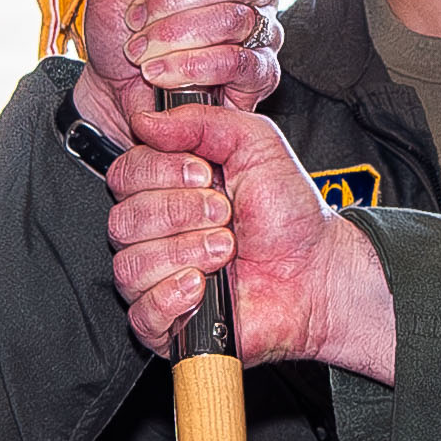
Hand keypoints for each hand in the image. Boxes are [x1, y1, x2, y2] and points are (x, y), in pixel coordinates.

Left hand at [74, 0, 280, 147]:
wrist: (113, 82)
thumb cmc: (122, 24)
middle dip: (170, 2)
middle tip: (137, 19)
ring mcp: (262, 32)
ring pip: (231, 21)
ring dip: (173, 37)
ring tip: (142, 50)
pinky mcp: (261, 74)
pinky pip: (236, 63)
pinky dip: (190, 67)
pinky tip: (161, 72)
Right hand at [106, 105, 398, 374]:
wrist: (317, 270)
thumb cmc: (288, 214)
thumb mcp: (255, 144)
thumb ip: (201, 121)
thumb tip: (146, 119)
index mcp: (166, 188)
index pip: (125, 173)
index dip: (161, 171)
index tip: (205, 173)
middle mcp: (155, 232)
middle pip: (123, 219)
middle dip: (179, 212)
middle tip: (224, 213)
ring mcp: (157, 278)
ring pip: (129, 265)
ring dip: (184, 252)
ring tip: (225, 249)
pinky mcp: (166, 322)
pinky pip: (140, 312)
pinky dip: (170, 296)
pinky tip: (201, 285)